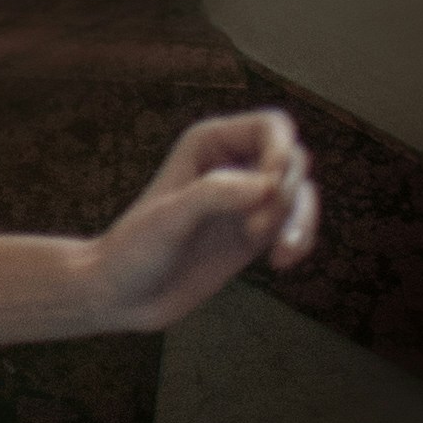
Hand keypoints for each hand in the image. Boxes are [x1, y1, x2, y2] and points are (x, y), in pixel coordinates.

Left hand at [83, 107, 318, 334]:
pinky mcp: (254, 233)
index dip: (282, 151)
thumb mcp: (168, 218)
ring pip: (301, 194)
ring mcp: (246, 200)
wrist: (121, 296)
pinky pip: (296, 225)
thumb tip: (267, 185)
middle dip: (286, 194)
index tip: (271, 186)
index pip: (272, 127)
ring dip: (301, 222)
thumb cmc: (133, 250)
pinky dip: (300, 240)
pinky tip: (281, 263)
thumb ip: (214, 194)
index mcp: (210, 143)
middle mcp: (233, 165)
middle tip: (253, 231)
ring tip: (278, 254)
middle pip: (294, 160)